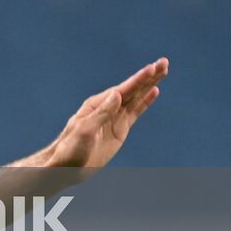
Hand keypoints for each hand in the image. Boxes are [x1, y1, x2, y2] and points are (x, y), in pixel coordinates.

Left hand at [47, 58, 168, 172]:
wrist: (67, 167)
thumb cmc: (70, 149)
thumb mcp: (85, 131)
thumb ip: (101, 113)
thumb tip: (116, 94)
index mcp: (97, 105)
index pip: (122, 89)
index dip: (138, 79)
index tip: (153, 68)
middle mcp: (107, 107)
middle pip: (132, 89)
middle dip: (148, 76)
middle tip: (164, 62)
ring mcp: (114, 117)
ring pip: (136, 97)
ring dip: (149, 84)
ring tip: (163, 71)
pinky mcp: (120, 129)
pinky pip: (135, 112)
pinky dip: (145, 101)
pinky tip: (154, 91)